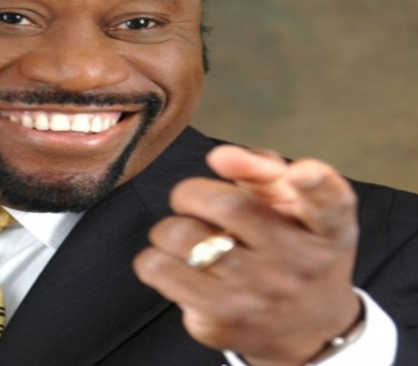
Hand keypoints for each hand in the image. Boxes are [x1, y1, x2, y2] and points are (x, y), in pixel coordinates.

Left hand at [133, 145, 361, 365]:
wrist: (308, 328)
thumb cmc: (294, 249)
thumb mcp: (295, 205)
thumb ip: (263, 168)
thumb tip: (221, 157)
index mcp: (325, 228)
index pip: (329, 203)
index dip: (314, 183)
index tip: (301, 174)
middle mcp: (296, 264)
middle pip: (226, 204)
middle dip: (191, 194)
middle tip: (193, 204)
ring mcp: (257, 297)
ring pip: (178, 236)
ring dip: (169, 228)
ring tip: (186, 238)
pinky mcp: (220, 322)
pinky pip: (159, 271)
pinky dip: (156, 259)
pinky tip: (180, 266)